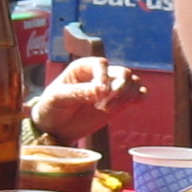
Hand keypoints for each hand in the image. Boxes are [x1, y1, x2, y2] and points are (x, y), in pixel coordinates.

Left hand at [29, 55, 144, 142]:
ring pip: (133, 82)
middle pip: (123, 72)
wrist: (54, 127)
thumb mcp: (58, 98)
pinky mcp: (119, 102)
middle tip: (106, 106)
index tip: (99, 94)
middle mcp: (100, 75)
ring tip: (109, 110)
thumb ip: (78, 92)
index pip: (101, 64)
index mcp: (83, 67)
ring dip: (127, 96)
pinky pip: (139, 94)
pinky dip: (139, 97)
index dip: (104, 77)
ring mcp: (111, 89)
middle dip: (119, 88)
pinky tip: (129, 105)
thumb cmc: (51, 108)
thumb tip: (99, 91)